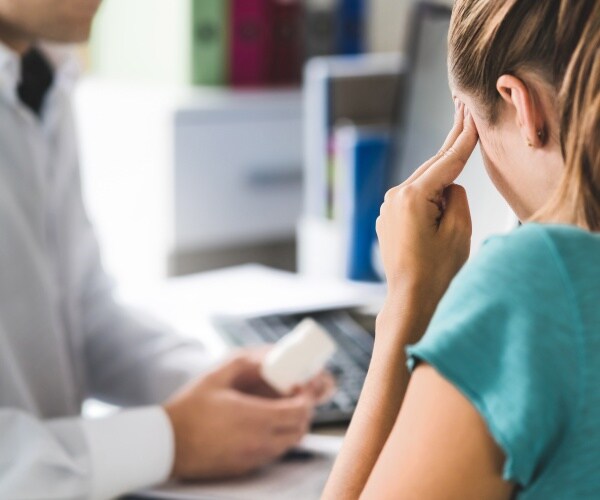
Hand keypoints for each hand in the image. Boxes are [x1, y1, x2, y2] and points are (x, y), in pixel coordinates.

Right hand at [163, 348, 333, 479]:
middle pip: (299, 429)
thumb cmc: (189, 409)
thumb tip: (264, 358)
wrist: (167, 444)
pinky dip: (278, 439)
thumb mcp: (215, 377)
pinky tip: (262, 425)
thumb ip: (243, 363)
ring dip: (292, 426)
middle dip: (303, 412)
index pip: (298, 412)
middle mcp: (259, 441)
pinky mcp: (245, 467)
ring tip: (279, 410)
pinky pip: (273, 453)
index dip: (306, 398)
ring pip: (289, 444)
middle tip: (294, 398)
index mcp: (254, 417)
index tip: (299, 388)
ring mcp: (253, 457)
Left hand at [376, 101, 477, 337]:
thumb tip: (449, 186)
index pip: (447, 162)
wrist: (410, 299)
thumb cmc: (436, 271)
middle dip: (450, 146)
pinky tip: (440, 198)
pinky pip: (412, 200)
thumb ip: (456, 197)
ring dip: (440, 177)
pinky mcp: (387, 220)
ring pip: (422, 184)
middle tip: (463, 115)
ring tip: (457, 160)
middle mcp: (394, 197)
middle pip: (431, 167)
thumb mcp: (459, 230)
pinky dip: (428, 195)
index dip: (464, 140)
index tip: (471, 117)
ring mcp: (387, 209)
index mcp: (412, 197)